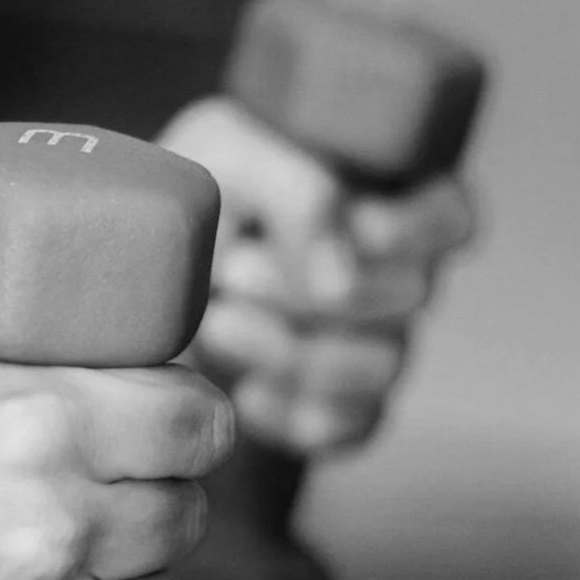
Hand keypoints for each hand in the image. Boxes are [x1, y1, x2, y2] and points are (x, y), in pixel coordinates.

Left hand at [161, 96, 475, 455]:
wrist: (127, 276)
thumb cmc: (187, 197)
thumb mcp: (225, 152)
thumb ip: (296, 191)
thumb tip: (341, 283)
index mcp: (381, 197)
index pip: (453, 217)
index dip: (414, 228)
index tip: (346, 223)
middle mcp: (391, 275)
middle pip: (412, 295)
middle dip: (312, 288)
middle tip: (233, 271)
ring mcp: (370, 346)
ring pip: (384, 366)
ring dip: (292, 348)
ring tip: (217, 323)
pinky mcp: (338, 409)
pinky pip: (349, 427)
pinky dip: (290, 412)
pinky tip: (241, 388)